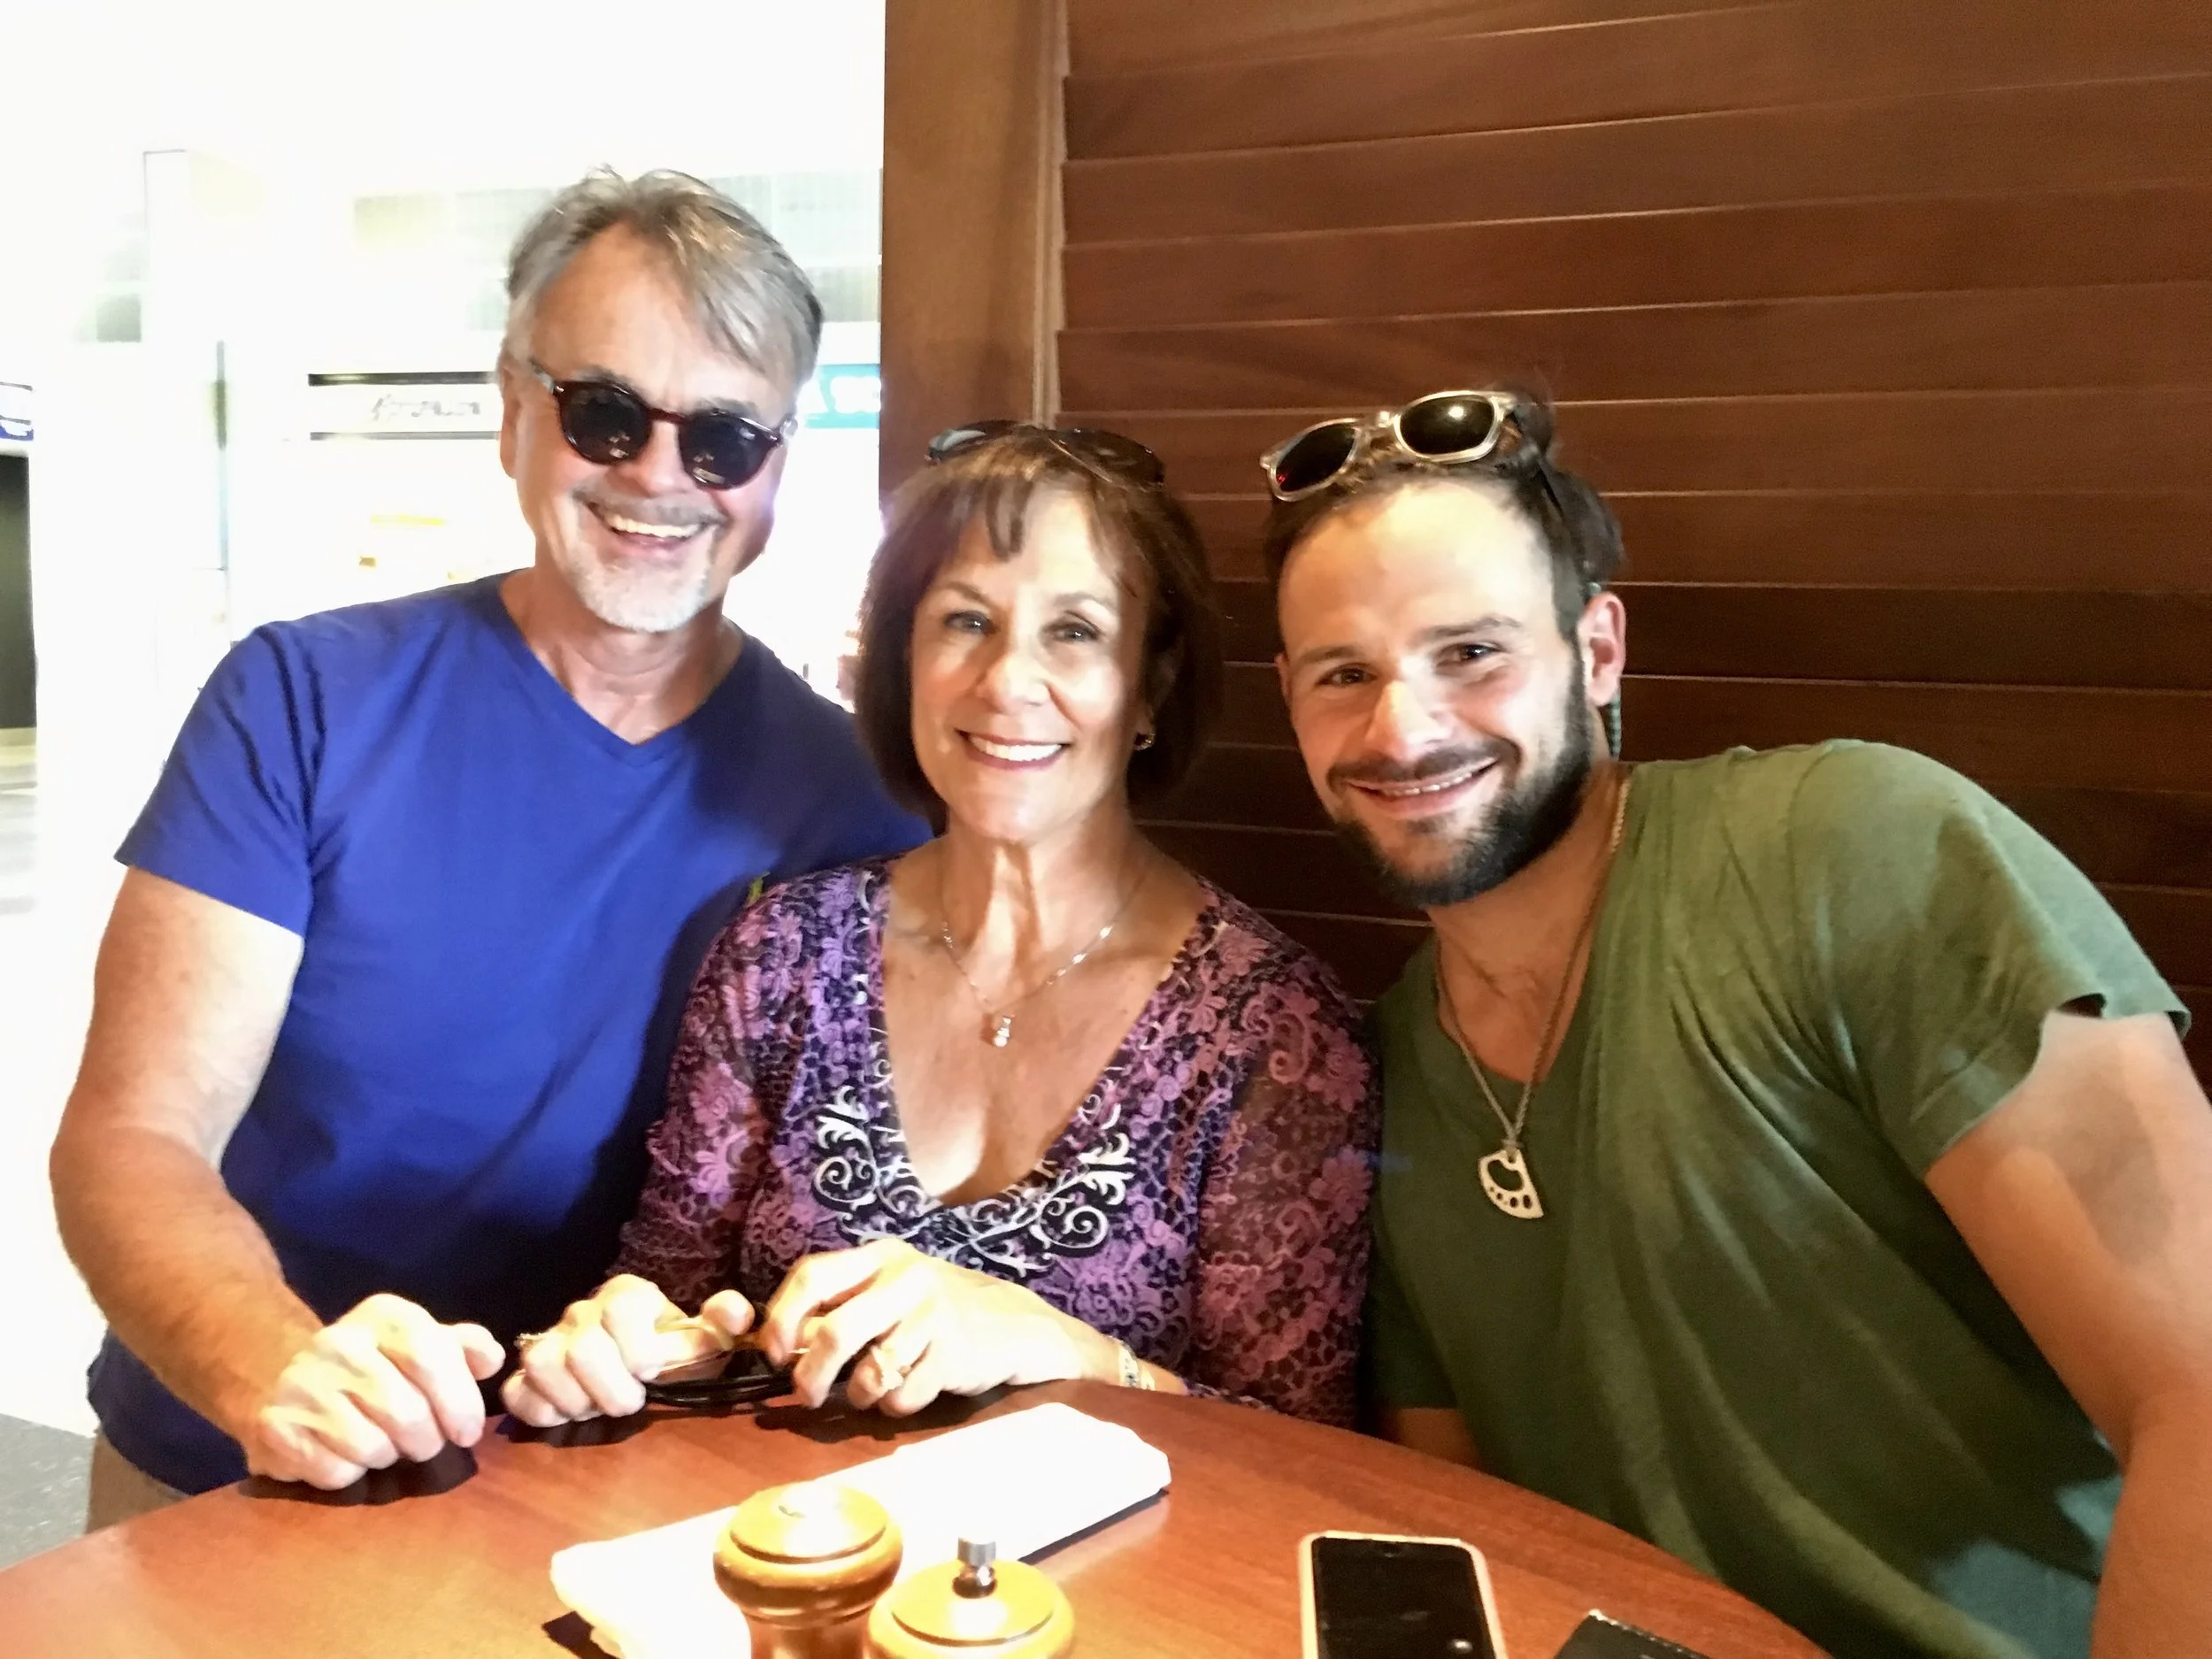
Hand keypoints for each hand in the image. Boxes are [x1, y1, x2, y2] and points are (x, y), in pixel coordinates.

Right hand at [244, 1293, 503, 1489]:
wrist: (278, 1373)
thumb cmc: (372, 1362)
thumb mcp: (417, 1341)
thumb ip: (462, 1347)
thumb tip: (492, 1360)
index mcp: (384, 1315)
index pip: (431, 1355)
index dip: (458, 1400)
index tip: (467, 1432)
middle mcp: (339, 1343)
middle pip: (407, 1412)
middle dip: (427, 1441)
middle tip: (424, 1445)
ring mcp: (302, 1384)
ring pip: (373, 1448)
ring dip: (388, 1457)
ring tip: (382, 1443)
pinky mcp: (275, 1427)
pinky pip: (336, 1472)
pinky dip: (350, 1473)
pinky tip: (343, 1453)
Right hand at [499, 1275, 754, 1427]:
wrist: (637, 1365)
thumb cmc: (673, 1352)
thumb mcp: (705, 1340)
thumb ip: (723, 1323)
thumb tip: (734, 1314)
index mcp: (626, 1296)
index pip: (620, 1307)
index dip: (638, 1347)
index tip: (653, 1372)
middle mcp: (582, 1313)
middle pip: (581, 1348)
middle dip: (611, 1388)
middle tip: (632, 1401)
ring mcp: (548, 1342)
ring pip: (541, 1364)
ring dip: (576, 1399)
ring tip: (599, 1408)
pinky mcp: (524, 1376)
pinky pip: (516, 1392)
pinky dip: (541, 1411)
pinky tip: (568, 1414)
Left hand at [756, 1240, 1098, 1415]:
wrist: (1010, 1324)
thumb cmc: (932, 1311)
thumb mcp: (887, 1293)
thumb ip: (838, 1309)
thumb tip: (778, 1344)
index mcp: (878, 1256)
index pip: (813, 1274)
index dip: (782, 1317)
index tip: (773, 1354)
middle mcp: (905, 1276)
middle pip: (836, 1332)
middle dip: (810, 1374)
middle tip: (806, 1396)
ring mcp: (933, 1312)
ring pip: (870, 1371)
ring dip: (859, 1394)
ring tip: (867, 1392)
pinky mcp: (955, 1350)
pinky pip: (904, 1395)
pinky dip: (895, 1405)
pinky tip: (907, 1391)